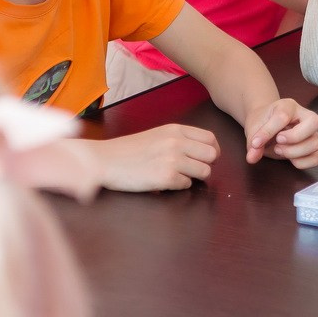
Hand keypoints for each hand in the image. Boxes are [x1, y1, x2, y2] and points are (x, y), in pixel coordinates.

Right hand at [98, 124, 218, 191]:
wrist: (105, 160)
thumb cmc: (129, 150)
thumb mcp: (158, 135)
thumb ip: (179, 139)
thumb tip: (202, 151)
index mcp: (175, 130)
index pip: (210, 139)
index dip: (212, 151)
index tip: (205, 159)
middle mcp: (176, 142)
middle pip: (212, 155)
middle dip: (206, 165)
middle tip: (193, 170)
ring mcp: (172, 159)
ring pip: (204, 171)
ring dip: (194, 177)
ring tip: (177, 176)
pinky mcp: (166, 177)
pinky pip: (187, 185)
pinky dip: (178, 186)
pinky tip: (163, 182)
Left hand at [245, 98, 317, 166]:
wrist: (266, 125)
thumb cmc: (263, 123)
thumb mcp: (253, 129)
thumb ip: (253, 142)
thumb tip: (252, 157)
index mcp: (289, 106)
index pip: (284, 116)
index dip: (268, 132)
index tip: (255, 143)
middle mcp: (305, 117)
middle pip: (315, 122)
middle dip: (295, 137)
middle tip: (278, 141)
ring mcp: (312, 133)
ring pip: (315, 143)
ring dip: (295, 152)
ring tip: (279, 150)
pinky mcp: (313, 148)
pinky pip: (316, 158)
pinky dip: (302, 162)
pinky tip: (290, 159)